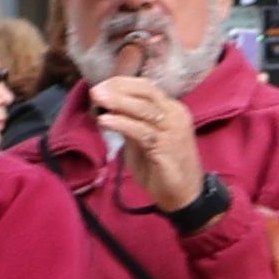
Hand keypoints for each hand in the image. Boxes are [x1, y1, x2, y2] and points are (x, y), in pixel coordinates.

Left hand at [94, 73, 206, 213]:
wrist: (183, 194)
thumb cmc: (161, 166)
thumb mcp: (143, 139)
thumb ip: (130, 122)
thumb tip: (107, 108)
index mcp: (172, 110)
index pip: (146, 87)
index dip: (122, 84)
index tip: (100, 86)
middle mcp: (176, 115)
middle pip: (146, 92)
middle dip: (118, 89)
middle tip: (96, 91)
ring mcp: (174, 131)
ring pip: (144, 109)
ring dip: (118, 103)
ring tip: (97, 100)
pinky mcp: (167, 148)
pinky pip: (141, 131)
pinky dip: (121, 123)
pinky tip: (104, 121)